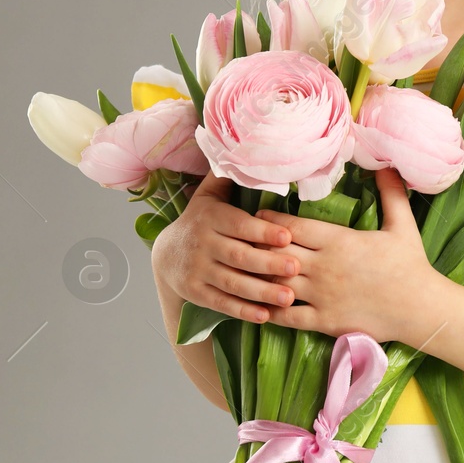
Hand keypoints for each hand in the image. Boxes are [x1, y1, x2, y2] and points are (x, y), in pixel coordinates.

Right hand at [152, 174, 301, 323]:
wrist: (167, 255)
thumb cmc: (202, 220)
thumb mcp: (209, 196)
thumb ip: (228, 177)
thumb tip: (247, 146)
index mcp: (211, 218)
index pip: (239, 225)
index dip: (262, 231)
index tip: (288, 236)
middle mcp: (203, 244)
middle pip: (238, 256)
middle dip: (268, 263)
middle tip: (297, 268)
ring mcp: (198, 271)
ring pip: (232, 283)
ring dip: (261, 291)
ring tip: (289, 298)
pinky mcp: (196, 293)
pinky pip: (222, 303)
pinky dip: (243, 311)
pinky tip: (265, 316)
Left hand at [257, 167, 442, 343]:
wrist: (420, 307)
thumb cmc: (411, 264)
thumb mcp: (403, 224)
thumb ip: (391, 193)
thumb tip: (387, 164)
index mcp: (338, 240)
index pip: (293, 227)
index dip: (271, 221)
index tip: (256, 216)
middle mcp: (324, 266)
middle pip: (277, 252)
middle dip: (257, 246)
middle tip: (241, 240)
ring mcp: (321, 295)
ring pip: (276, 282)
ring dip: (258, 276)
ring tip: (242, 270)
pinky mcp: (323, 320)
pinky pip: (286, 315)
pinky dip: (268, 309)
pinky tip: (257, 304)